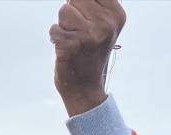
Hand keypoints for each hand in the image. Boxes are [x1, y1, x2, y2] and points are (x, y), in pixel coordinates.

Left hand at [49, 0, 125, 115]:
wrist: (85, 89)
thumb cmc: (89, 54)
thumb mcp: (102, 26)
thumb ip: (94, 5)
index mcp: (116, 15)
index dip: (82, 5)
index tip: (86, 21)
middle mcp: (106, 23)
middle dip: (72, 14)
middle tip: (78, 34)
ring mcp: (90, 35)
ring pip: (64, 10)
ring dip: (63, 26)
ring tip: (73, 41)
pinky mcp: (73, 45)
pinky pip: (54, 29)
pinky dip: (54, 38)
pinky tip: (65, 49)